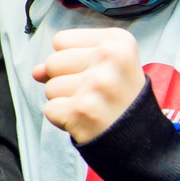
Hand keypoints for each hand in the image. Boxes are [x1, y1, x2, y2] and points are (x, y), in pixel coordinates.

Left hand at [33, 27, 145, 143]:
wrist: (143, 140)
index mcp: (117, 41)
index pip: (60, 40)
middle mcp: (109, 58)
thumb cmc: (121, 99)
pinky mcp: (83, 109)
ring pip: (49, 87)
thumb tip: (36, 71)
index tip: (95, 72)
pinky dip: (63, 119)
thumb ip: (68, 60)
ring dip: (64, 101)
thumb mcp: (106, 67)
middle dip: (64, 80)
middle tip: (93, 94)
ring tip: (91, 107)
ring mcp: (95, 84)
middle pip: (52, 62)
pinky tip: (85, 120)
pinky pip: (50, 110)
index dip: (70, 59)